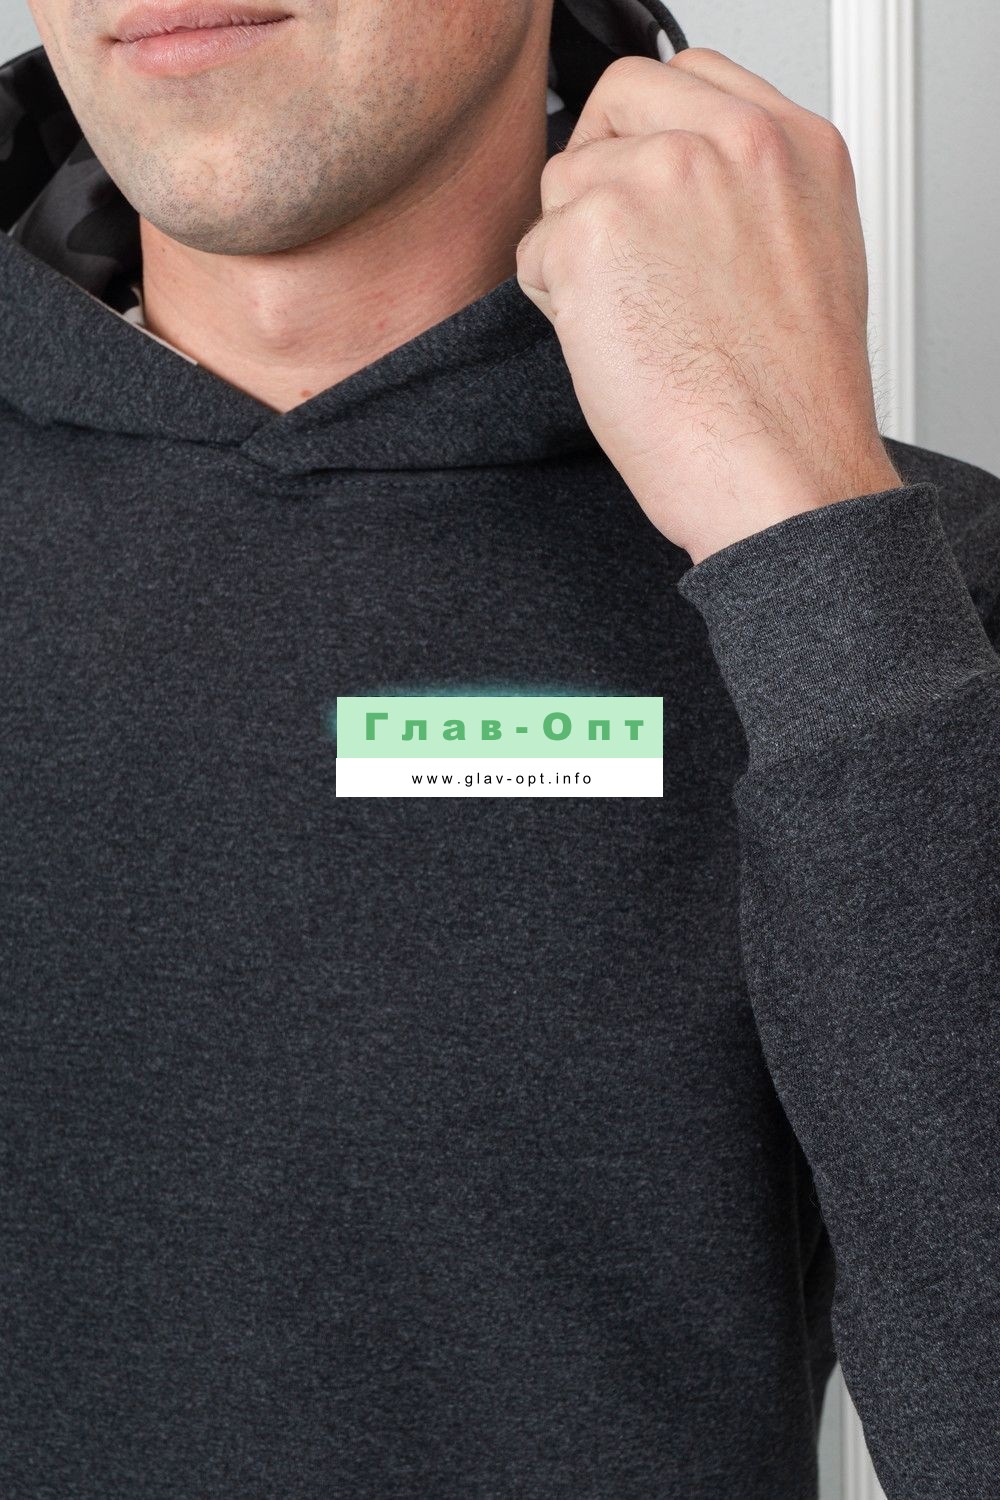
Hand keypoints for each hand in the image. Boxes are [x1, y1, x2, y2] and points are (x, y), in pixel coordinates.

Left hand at [515, 49, 903, 565]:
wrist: (781, 472)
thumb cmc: (791, 405)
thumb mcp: (809, 262)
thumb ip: (750, 197)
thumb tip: (682, 189)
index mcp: (797, 145)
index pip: (687, 78)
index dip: (647, 133)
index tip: (643, 185)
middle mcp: (733, 142)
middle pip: (613, 106)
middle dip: (599, 177)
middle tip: (622, 263)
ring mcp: (661, 178)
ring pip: (565, 184)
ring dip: (577, 255)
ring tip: (638, 325)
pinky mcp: (594, 231)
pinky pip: (534, 252)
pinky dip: (555, 309)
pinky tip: (615, 349)